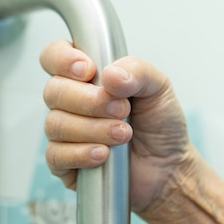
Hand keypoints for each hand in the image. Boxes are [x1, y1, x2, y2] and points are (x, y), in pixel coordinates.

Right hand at [40, 40, 192, 214]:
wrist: (170, 167)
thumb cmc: (160, 125)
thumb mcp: (159, 88)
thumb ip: (137, 71)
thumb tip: (109, 74)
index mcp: (88, 76)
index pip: (54, 56)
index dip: (63, 59)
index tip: (89, 71)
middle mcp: (71, 102)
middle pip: (53, 91)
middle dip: (90, 101)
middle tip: (122, 110)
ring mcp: (66, 134)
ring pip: (55, 124)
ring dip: (93, 129)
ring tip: (124, 135)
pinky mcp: (66, 164)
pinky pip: (55, 155)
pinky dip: (81, 153)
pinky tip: (103, 155)